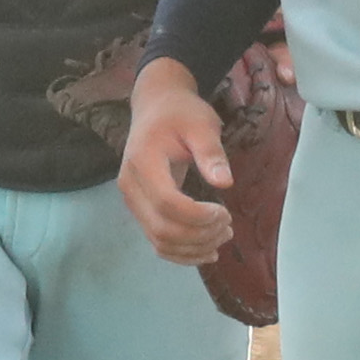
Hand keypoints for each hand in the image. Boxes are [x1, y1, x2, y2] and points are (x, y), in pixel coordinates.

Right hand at [118, 58, 235, 264]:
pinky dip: (181, 253)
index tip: (224, 212)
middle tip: (229, 226)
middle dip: (199, 235)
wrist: (156, 107)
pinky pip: (157, 241)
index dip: (197, 216)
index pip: (167, 203)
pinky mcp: (140, 209)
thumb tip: (224, 183)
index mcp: (143, 163)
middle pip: (162, 228)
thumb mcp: (201, 125)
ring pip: (159, 241)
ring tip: (223, 236)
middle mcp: (131, 186)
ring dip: (193, 248)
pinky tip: (206, 251)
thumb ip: (211, 153)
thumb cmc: (181, 113)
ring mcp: (132, 201)